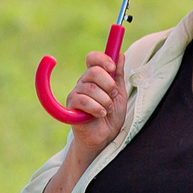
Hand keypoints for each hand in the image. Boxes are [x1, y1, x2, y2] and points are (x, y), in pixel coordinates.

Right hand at [62, 46, 128, 163]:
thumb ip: (119, 75)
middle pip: (94, 71)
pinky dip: (96, 108)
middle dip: (109, 84)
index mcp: (94, 77)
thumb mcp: (120, 94)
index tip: (113, 67)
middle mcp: (83, 82)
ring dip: (105, 101)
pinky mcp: (71, 106)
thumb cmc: (111, 117)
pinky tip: (100, 114)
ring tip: (107, 110)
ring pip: (91, 88)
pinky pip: (83, 101)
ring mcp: (75, 93)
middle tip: (113, 96)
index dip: (102, 59)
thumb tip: (120, 55)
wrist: (104, 137)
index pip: (92, 58)